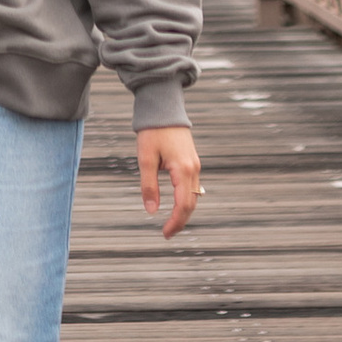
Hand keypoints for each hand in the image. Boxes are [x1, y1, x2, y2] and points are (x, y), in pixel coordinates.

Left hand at [137, 123, 200, 237]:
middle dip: (181, 221)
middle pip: (191, 204)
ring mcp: (195, 165)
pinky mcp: (192, 161)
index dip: (175, 222)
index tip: (165, 234)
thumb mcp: (145, 159)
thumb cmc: (153, 132)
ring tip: (170, 222)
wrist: (164, 108)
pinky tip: (176, 204)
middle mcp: (194, 169)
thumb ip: (148, 186)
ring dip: (184, 211)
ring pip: (194, 196)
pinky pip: (192, 187)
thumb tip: (151, 211)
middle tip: (167, 233)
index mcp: (183, 170)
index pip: (184, 205)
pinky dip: (186, 199)